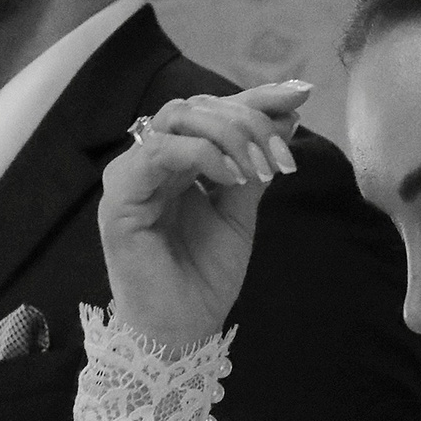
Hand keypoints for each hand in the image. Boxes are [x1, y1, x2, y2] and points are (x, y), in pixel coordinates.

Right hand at [98, 82, 310, 356]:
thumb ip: (257, 162)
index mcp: (179, 160)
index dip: (256, 97)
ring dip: (229, 134)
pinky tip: (231, 175)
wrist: (183, 327)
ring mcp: (132, 175)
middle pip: (197, 107)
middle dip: (249, 120)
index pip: (214, 111)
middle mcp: (152, 160)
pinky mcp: (120, 197)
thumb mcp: (241, 210)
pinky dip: (200, 154)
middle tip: (283, 154)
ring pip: (178, 119)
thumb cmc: (206, 275)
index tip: (300, 93)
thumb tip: (289, 116)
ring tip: (261, 167)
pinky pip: (158, 152)